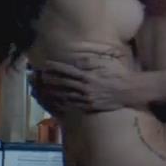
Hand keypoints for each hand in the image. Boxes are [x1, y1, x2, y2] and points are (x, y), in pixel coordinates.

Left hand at [29, 49, 147, 113]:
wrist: (129, 91)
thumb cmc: (118, 74)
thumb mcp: (105, 63)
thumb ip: (89, 61)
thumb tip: (76, 59)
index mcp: (87, 75)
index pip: (67, 70)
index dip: (54, 67)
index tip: (44, 65)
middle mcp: (84, 87)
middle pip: (62, 83)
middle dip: (48, 79)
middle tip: (36, 77)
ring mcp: (86, 98)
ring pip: (64, 95)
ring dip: (52, 92)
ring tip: (41, 89)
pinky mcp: (89, 106)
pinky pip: (72, 105)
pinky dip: (61, 102)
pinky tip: (54, 101)